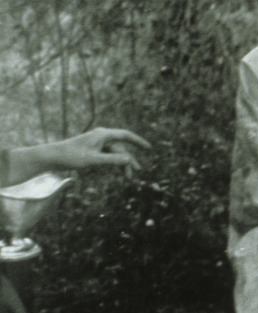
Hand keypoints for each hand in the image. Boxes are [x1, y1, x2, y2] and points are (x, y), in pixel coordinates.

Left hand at [34, 128, 149, 172]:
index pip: (126, 136)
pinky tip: (114, 172)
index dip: (138, 141)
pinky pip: (107, 156)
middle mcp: (101, 136)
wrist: (53, 157)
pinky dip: (112, 163)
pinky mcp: (92, 150)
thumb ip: (112, 160)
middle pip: (120, 149)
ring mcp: (97, 143)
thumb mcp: (93, 160)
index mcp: (103, 135)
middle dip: (128, 161)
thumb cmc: (71, 156)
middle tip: (134, 173)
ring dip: (120, 164)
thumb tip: (129, 160)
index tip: (148, 148)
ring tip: (126, 177)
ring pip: (114, 154)